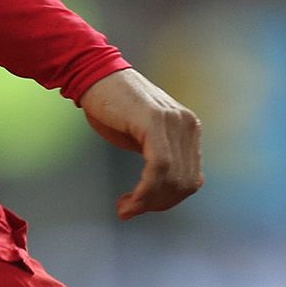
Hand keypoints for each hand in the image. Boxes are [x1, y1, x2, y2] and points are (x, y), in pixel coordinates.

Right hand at [77, 69, 204, 219]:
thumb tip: (160, 192)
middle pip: (184, 183)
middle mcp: (188, 124)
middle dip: (157, 204)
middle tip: (130, 210)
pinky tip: (130, 199)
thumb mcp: (144, 136)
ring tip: (126, 207)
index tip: (141, 208)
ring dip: (148, 201)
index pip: (191, 179)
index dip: (167, 201)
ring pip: (173, 179)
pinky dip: (145, 190)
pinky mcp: (155, 121)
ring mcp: (174, 122)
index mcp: (189, 128)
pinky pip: (159, 168)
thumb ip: (158, 157)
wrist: (94, 76)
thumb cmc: (113, 106)